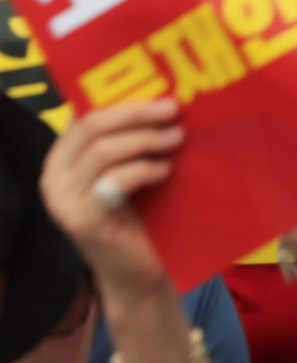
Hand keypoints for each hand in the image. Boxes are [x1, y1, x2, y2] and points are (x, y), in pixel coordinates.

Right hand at [41, 100, 181, 301]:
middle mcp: (53, 178)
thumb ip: (132, 139)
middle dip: (136, 113)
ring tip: (177, 138)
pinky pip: (112, 182)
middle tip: (173, 109)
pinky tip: (165, 171)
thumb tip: (164, 96)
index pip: (86, 115)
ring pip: (102, 151)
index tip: (162, 91)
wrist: (138, 271)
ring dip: (145, 139)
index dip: (124, 101)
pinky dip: (143, 170)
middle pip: (91, 126)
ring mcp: (63, 202)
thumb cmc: (140, 214)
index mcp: (62, 159)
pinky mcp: (81, 222)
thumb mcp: (131, 169)